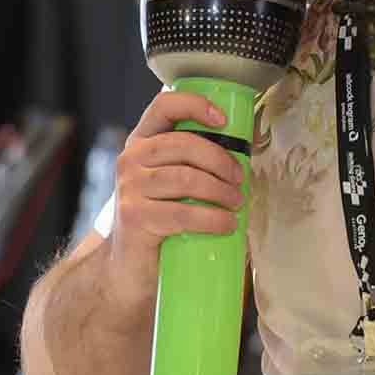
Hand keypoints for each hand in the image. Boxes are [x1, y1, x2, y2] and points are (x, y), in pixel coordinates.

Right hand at [103, 88, 245, 310]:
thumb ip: (194, 164)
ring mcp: (129, 188)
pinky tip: (226, 224)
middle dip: (220, 160)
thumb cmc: (160, 221)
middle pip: (184, 144)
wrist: (128, 268)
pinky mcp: (135, 217)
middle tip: (240, 179)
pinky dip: (212, 218)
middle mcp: (130, 160)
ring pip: (186, 179)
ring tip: (236, 203)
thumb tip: (246, 151)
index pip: (164, 106)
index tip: (223, 120)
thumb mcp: (172, 185)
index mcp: (142, 143)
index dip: (195, 105)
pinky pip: (183, 213)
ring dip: (220, 191)